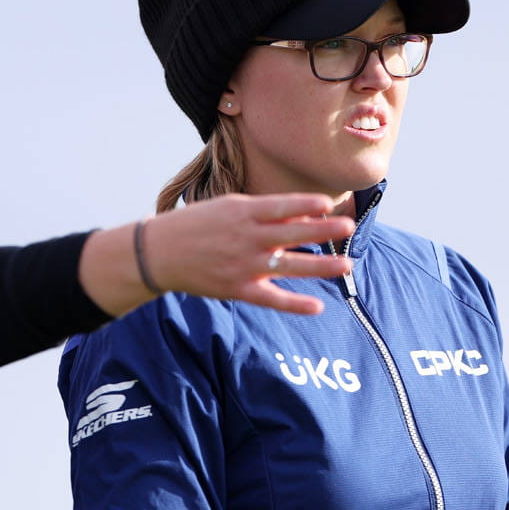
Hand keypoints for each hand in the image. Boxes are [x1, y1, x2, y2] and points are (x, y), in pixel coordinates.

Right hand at [79, 193, 353, 316]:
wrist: (159, 253)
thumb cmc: (196, 225)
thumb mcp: (225, 207)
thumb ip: (261, 212)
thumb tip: (298, 214)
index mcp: (242, 212)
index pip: (282, 206)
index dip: (307, 205)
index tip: (328, 204)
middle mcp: (246, 237)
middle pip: (293, 233)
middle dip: (323, 230)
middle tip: (349, 228)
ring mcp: (243, 265)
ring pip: (290, 265)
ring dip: (321, 265)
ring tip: (346, 265)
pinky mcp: (237, 289)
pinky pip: (272, 298)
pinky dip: (295, 303)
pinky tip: (317, 306)